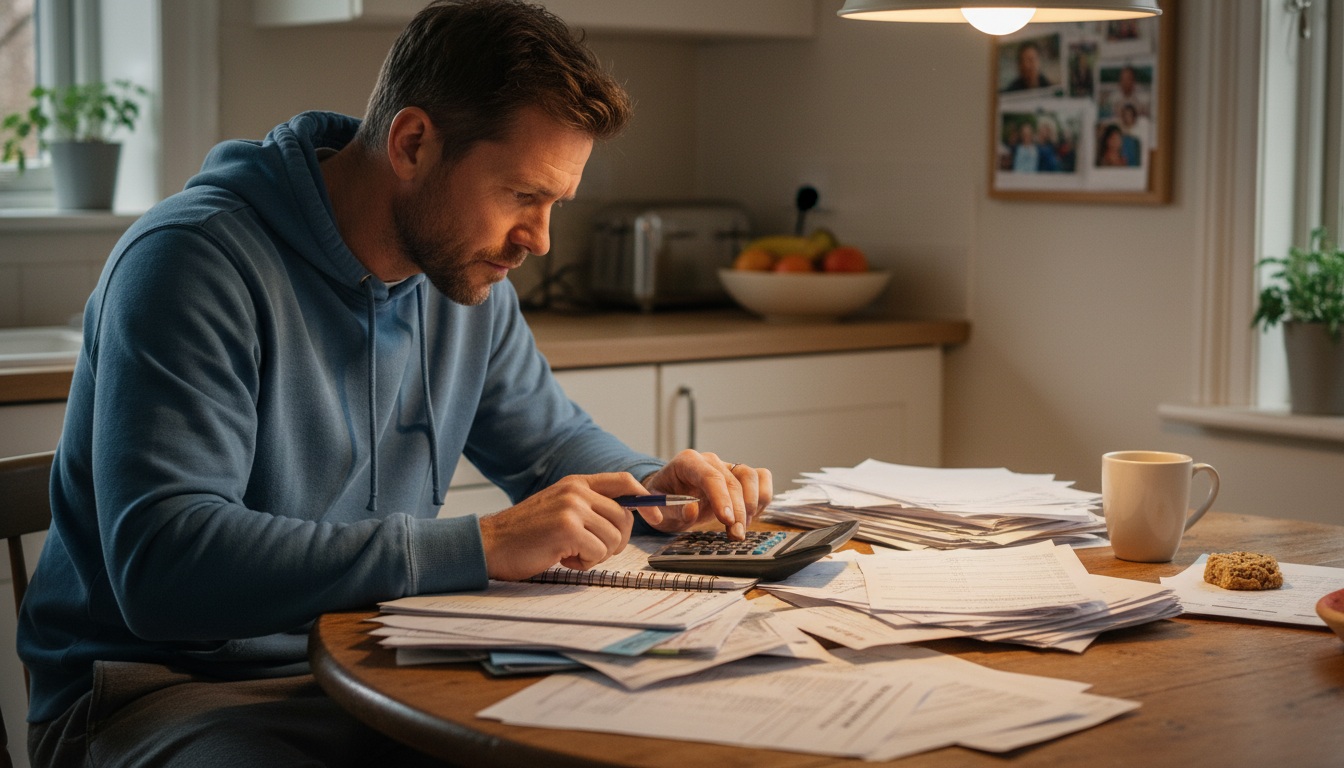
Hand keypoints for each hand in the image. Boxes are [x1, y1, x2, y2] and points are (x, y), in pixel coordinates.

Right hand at [478, 473, 656, 580]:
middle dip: (615, 541)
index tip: (657, 518)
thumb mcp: (560, 508)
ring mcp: (572, 508)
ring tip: (570, 552)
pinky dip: (584, 563)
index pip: (626, 481)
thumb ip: (590, 506)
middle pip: (624, 517)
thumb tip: (630, 516)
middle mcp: (576, 491)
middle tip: (589, 550)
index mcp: (577, 483)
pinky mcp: (566, 528)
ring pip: (613, 538)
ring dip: (596, 555)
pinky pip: (598, 552)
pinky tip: (562, 558)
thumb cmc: (526, 534)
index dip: (646, 501)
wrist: (490, 544)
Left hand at [640, 450, 772, 539]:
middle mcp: (710, 461)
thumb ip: (670, 509)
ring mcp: (726, 466)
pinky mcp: (739, 475)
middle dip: (738, 511)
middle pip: (733, 481)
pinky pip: (761, 479)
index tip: (726, 519)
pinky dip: (762, 497)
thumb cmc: (664, 501)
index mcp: (687, 462)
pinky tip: (751, 516)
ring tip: (740, 528)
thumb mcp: (659, 509)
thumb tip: (691, 510)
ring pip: (751, 477)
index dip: (721, 498)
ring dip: (752, 505)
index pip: (709, 476)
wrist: (669, 498)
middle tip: (735, 535)